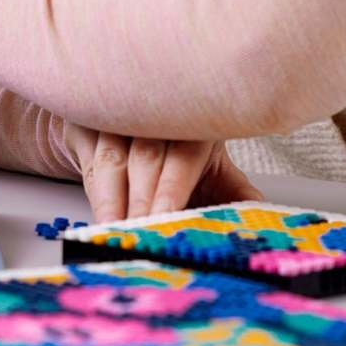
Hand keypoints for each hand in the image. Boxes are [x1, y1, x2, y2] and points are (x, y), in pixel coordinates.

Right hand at [61, 124, 262, 222]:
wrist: (137, 118)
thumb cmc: (178, 150)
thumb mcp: (210, 166)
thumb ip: (232, 191)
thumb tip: (259, 214)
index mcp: (196, 121)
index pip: (182, 154)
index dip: (171, 187)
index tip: (164, 217)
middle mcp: (156, 111)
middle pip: (145, 156)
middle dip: (140, 200)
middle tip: (139, 234)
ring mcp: (119, 113)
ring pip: (111, 158)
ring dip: (111, 200)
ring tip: (115, 233)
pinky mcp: (89, 122)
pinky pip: (87, 158)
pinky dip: (92, 191)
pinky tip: (99, 216)